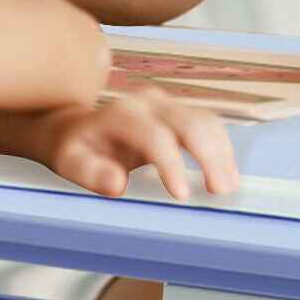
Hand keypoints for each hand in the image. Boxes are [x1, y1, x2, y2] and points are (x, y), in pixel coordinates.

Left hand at [30, 89, 240, 200]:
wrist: (75, 127)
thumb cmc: (75, 148)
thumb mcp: (70, 162)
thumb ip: (91, 173)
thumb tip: (117, 184)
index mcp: (122, 115)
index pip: (154, 136)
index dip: (171, 164)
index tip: (183, 196)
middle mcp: (147, 104)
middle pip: (188, 121)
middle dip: (209, 155)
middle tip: (220, 191)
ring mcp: (165, 105)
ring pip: (204, 120)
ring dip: (221, 151)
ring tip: (228, 186)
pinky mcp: (177, 113)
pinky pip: (207, 124)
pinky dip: (221, 147)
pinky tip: (227, 173)